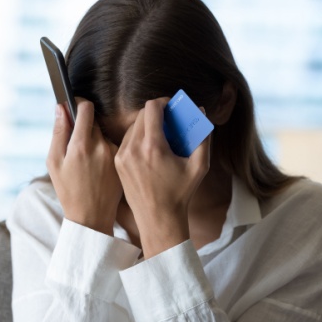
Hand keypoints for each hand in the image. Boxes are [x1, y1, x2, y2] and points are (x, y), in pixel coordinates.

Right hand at [46, 100, 121, 235]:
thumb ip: (58, 132)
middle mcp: (101, 146)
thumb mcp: (54, 162)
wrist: (91, 216)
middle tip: (77, 142)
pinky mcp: (123, 161)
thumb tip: (61, 107)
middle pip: (94, 121)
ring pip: (103, 134)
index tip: (75, 105)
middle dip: (85, 125)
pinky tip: (99, 168)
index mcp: (81, 145)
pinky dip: (104, 151)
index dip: (79, 103)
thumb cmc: (68, 190)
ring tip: (87, 161)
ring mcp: (115, 154)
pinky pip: (112, 146)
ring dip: (95, 139)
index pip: (86, 108)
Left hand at [114, 98, 210, 257]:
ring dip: (146, 125)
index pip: (151, 108)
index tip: (171, 107)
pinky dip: (137, 138)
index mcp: (153, 147)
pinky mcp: (117, 162)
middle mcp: (134, 149)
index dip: (163, 102)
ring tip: (159, 134)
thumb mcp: (199, 166)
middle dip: (156, 113)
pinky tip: (149, 147)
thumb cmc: (181, 193)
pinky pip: (126, 140)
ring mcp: (122, 156)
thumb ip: (203, 137)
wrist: (158, 218)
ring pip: (132, 126)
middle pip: (141, 114)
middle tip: (168, 120)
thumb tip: (200, 111)